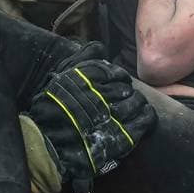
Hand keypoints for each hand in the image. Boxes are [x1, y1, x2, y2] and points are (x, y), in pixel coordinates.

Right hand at [25, 46, 156, 192]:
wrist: (47, 145)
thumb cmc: (50, 111)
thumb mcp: (60, 79)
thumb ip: (80, 61)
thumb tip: (99, 47)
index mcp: (87, 81)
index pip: (113, 71)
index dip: (117, 75)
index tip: (116, 80)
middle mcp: (101, 96)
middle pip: (125, 87)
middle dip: (126, 89)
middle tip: (124, 94)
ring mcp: (112, 118)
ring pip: (136, 102)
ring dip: (138, 101)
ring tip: (135, 104)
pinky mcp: (119, 138)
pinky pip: (142, 122)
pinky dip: (146, 116)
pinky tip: (146, 114)